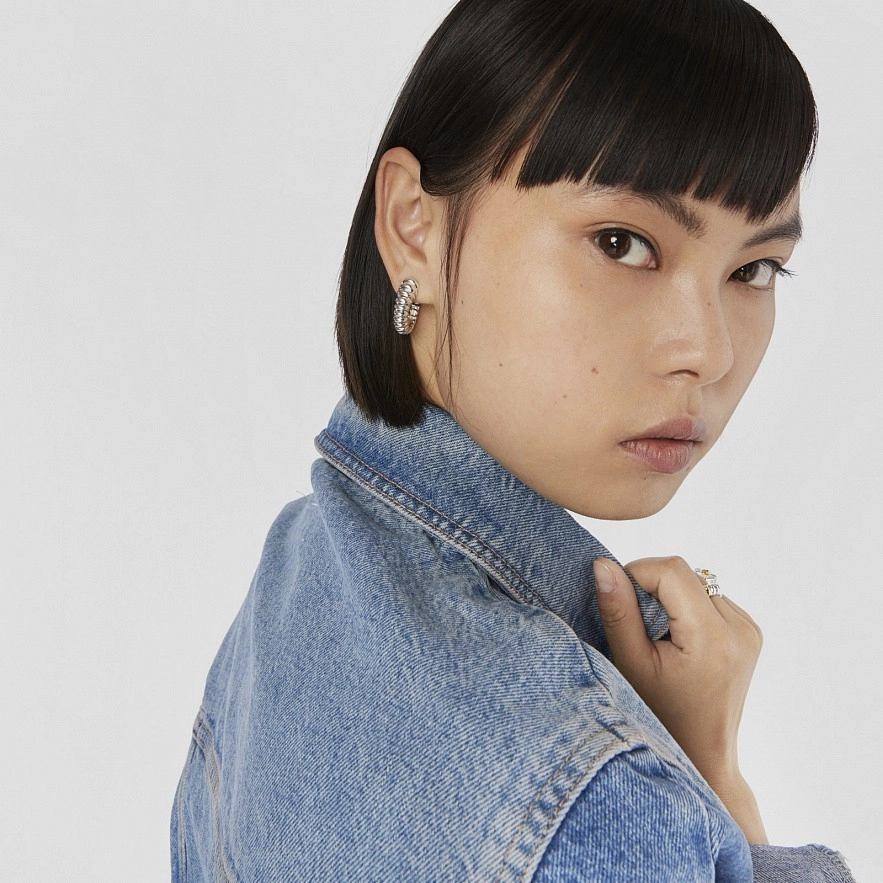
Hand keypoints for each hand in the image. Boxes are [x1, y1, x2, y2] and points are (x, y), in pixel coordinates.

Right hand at [593, 556, 767, 843]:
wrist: (701, 753)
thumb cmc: (660, 715)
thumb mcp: (631, 663)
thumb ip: (618, 610)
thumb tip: (603, 564)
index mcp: (712, 637)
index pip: (671, 571)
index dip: (637, 573)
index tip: (620, 601)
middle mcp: (739, 628)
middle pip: (685, 574)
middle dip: (652, 587)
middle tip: (638, 625)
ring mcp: (748, 629)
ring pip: (696, 582)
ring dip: (670, 597)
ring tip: (659, 637)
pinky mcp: (750, 632)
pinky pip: (709, 597)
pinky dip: (687, 607)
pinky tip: (679, 640)